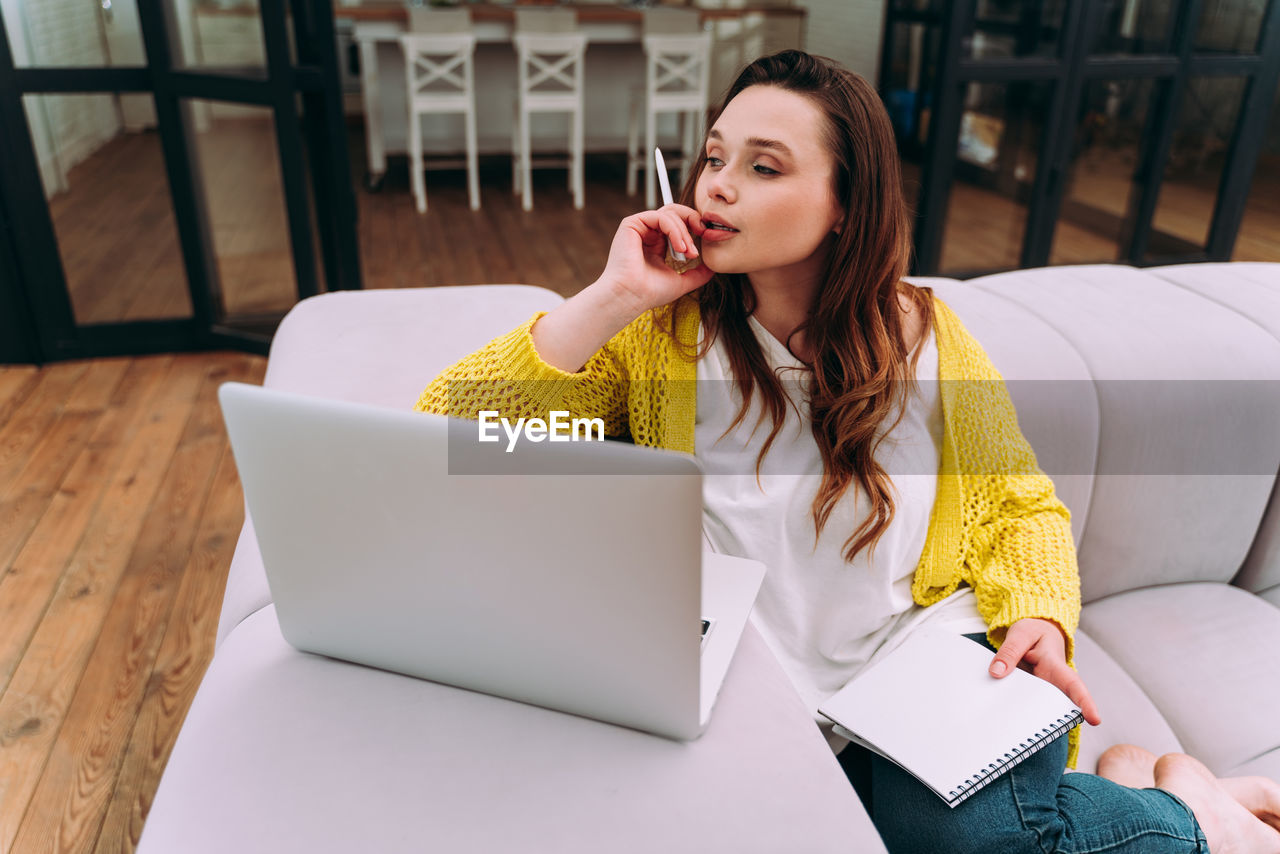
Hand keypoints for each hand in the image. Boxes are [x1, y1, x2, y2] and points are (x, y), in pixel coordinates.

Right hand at [596, 205, 714, 315]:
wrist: (632, 297)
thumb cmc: (650, 293)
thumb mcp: (681, 282)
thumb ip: (697, 274)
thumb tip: (713, 268)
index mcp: (656, 244)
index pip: (678, 224)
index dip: (693, 227)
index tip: (706, 237)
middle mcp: (647, 234)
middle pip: (675, 213)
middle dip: (692, 222)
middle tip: (703, 235)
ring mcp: (639, 228)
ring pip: (670, 214)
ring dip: (684, 231)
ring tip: (688, 251)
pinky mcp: (631, 224)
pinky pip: (660, 217)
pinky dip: (674, 229)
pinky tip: (679, 246)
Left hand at [988, 618, 1101, 725]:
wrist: (1034, 633)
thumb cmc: (1032, 633)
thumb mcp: (1020, 634)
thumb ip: (1009, 651)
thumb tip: (996, 672)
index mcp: (1056, 666)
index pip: (1074, 685)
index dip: (1086, 703)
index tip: (1095, 719)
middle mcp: (1052, 684)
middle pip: (1057, 707)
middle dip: (1051, 721)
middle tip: (1037, 732)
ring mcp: (1041, 691)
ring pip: (1038, 710)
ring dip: (1027, 719)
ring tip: (1012, 725)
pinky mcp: (1029, 694)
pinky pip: (1023, 705)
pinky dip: (1013, 711)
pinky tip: (999, 716)